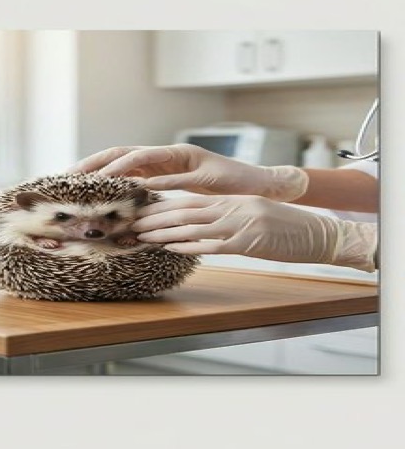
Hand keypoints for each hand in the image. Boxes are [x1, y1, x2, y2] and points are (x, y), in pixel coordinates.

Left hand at [69, 144, 308, 200]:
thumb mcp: (178, 193)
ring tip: (102, 179)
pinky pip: (181, 177)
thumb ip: (154, 193)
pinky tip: (144, 188)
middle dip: (99, 162)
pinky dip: (162, 182)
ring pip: (150, 160)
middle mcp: (172, 155)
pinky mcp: (208, 171)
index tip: (69, 176)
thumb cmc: (217, 192)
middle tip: (74, 175)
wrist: (259, 185)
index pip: (122, 158)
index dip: (95, 165)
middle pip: (127, 153)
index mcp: (163, 160)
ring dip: (125, 169)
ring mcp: (189, 160)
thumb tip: (125, 205)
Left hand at [133, 195, 376, 270]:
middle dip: (154, 218)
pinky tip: (169, 248)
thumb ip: (225, 216)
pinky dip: (187, 247)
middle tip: (130, 223)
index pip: (189, 199)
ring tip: (141, 237)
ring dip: (163, 233)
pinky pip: (211, 245)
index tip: (140, 209)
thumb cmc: (285, 227)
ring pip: (192, 227)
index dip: (162, 204)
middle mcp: (233, 208)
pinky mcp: (247, 244)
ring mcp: (239, 225)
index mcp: (232, 199)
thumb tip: (198, 225)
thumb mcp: (253, 214)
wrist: (318, 234)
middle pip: (184, 211)